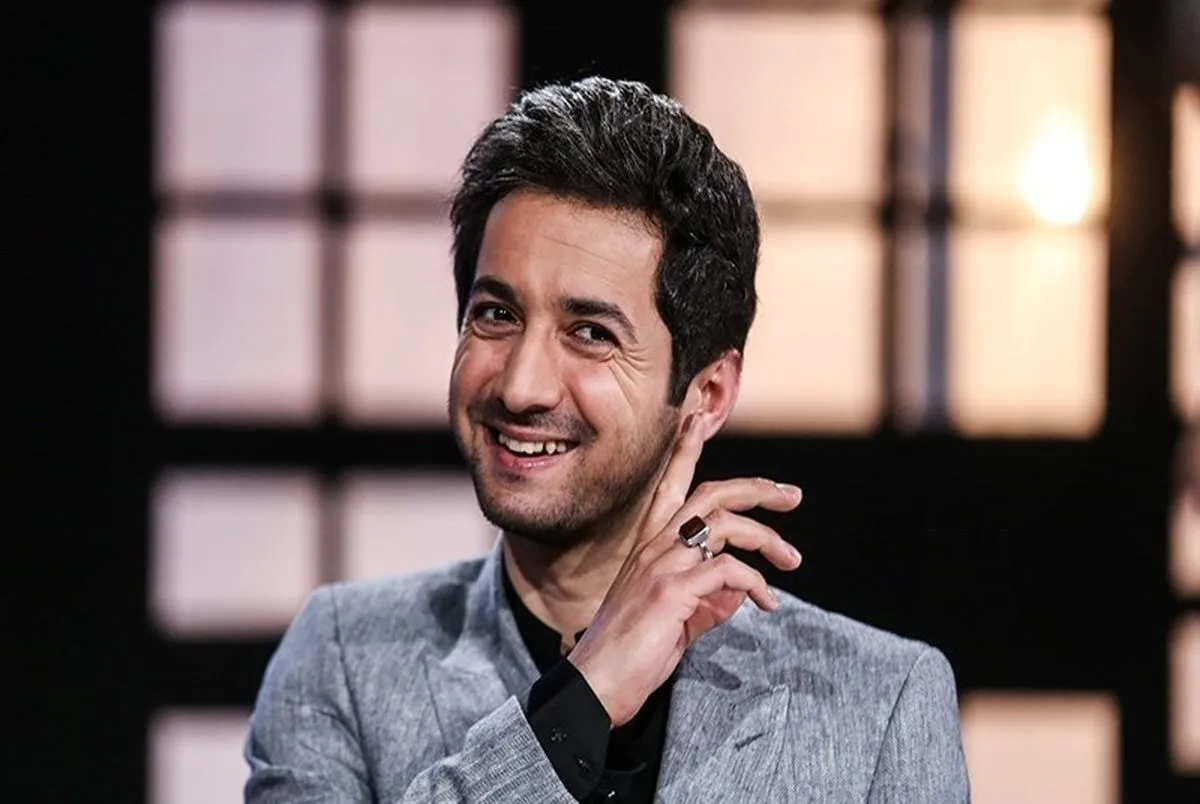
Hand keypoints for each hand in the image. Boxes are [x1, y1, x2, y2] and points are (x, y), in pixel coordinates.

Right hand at [567, 416, 802, 726]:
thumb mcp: (678, 618)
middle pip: (710, 494)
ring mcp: (660, 565)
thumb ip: (710, 600)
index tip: (698, 417)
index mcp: (649, 547)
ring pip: (726, 526)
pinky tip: (768, 604)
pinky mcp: (671, 590)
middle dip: (756, 488)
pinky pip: (729, 570)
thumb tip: (742, 592)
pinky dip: (757, 583)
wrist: (598, 684)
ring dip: (769, 540)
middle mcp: (653, 546)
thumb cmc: (633, 654)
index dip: (685, 449)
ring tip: (792, 562)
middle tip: (791, 496)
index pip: (669, 485)